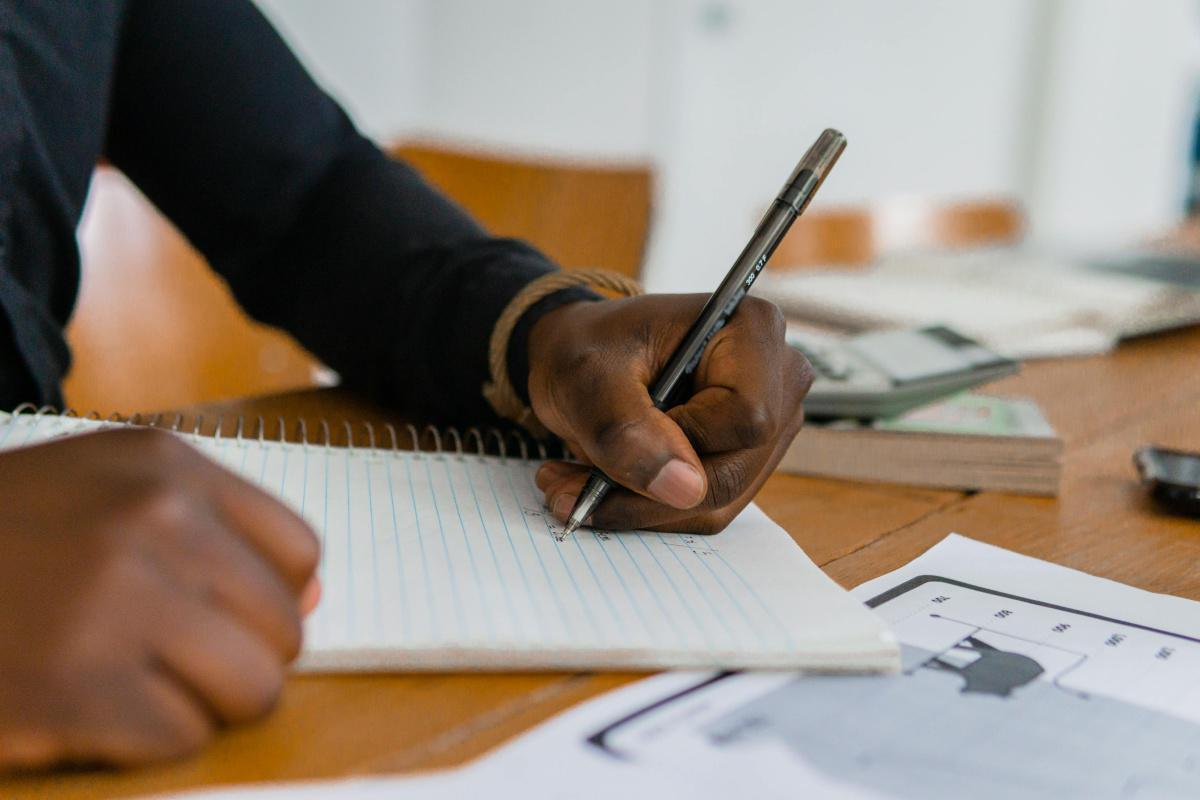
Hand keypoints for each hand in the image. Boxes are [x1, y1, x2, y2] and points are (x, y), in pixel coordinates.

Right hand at [0, 428, 319, 769]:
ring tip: (132, 684)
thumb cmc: (4, 542)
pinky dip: (142, 741)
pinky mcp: (78, 687)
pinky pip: (185, 738)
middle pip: (285, 630)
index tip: (213, 612)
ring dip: (200, 704)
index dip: (265, 599)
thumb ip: (219, 535)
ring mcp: (115, 602)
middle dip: (236, 660)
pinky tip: (85, 710)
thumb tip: (317, 599)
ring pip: (255, 689)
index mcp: (167, 467)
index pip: (300, 554)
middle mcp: (152, 521)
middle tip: (159, 658)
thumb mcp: (108, 495)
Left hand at [527, 294, 812, 533]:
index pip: (746, 418)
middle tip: (571, 486)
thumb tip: (685, 489)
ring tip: (578, 484)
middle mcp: (777, 376)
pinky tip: (606, 486)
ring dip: (644, 506)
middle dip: (650, 492)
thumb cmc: (587, 348)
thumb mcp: (585, 379)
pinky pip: (709, 508)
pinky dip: (653, 508)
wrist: (582, 357)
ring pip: (721, 499)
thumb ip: (627, 431)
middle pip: (735, 469)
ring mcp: (771, 422)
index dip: (682, 441)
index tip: (622, 431)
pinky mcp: (749, 458)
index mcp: (751, 329)